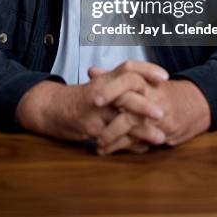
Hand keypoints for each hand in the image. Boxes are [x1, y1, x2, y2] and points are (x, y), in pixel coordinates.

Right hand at [15, 61, 168, 145]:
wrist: (51, 107)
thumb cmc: (81, 97)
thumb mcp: (101, 85)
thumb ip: (121, 85)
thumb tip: (149, 86)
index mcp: (106, 78)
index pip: (128, 68)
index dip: (147, 69)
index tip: (165, 76)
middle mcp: (101, 90)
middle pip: (126, 93)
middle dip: (146, 104)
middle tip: (163, 113)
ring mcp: (95, 110)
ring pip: (121, 119)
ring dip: (142, 130)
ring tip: (160, 138)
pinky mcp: (90, 127)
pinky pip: (113, 137)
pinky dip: (130, 144)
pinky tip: (143, 148)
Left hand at [89, 65, 211, 154]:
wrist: (194, 105)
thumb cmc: (162, 91)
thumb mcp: (142, 80)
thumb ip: (115, 77)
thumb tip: (91, 71)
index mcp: (147, 83)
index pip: (130, 80)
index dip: (112, 88)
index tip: (94, 98)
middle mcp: (153, 99)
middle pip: (131, 105)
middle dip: (112, 119)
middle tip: (93, 128)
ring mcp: (158, 118)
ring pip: (133, 126)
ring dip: (113, 135)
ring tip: (96, 142)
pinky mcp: (162, 134)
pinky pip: (139, 142)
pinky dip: (121, 146)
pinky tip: (106, 149)